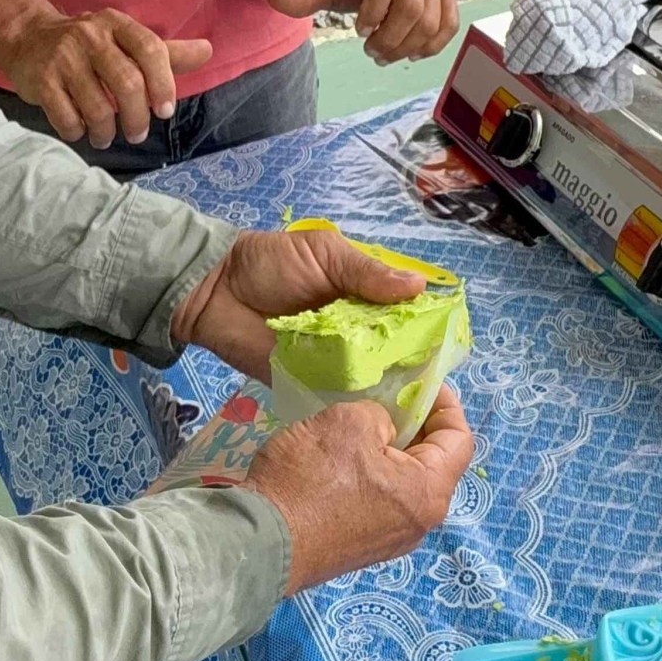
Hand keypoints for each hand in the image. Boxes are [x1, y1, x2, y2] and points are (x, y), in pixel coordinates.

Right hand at [0, 7, 212, 148]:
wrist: (26, 37)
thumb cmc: (89, 46)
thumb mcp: (126, 41)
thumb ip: (167, 51)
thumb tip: (208, 50)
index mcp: (116, 24)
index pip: (150, 50)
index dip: (163, 84)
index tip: (164, 111)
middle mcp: (90, 36)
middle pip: (127, 84)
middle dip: (137, 118)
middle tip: (137, 133)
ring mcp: (63, 58)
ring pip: (98, 108)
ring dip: (106, 132)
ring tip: (106, 136)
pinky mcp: (40, 80)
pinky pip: (68, 118)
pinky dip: (78, 132)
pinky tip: (80, 130)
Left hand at [171, 230, 425, 382]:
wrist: (216, 290)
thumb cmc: (271, 263)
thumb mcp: (326, 254)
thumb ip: (367, 272)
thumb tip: (419, 285)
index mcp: (363, 297)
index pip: (403, 315)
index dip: (423, 326)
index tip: (444, 339)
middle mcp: (355, 331)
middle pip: (392, 351)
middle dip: (409, 361)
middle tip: (429, 375)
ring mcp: (333, 360)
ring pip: (370, 376)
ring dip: (385, 383)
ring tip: (408, 396)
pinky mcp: (309, 382)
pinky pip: (336, 395)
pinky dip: (352, 400)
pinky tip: (373, 406)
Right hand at [242, 387, 472, 594]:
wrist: (260, 543)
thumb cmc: (310, 478)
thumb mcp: (350, 422)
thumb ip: (381, 415)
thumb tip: (384, 427)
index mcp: (428, 494)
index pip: (460, 440)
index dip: (446, 404)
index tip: (422, 382)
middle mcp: (419, 524)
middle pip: (434, 463)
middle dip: (416, 425)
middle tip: (389, 397)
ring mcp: (389, 540)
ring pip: (404, 482)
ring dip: (391, 449)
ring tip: (363, 422)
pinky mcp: (360, 546)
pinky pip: (380, 500)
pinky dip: (371, 473)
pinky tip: (342, 456)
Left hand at [267, 0, 458, 64]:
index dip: (373, 10)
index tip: (359, 30)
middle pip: (411, 8)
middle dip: (390, 38)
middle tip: (371, 51)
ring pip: (430, 21)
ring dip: (408, 46)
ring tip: (386, 55)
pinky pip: (450, 23)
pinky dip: (434, 44)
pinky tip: (413, 53)